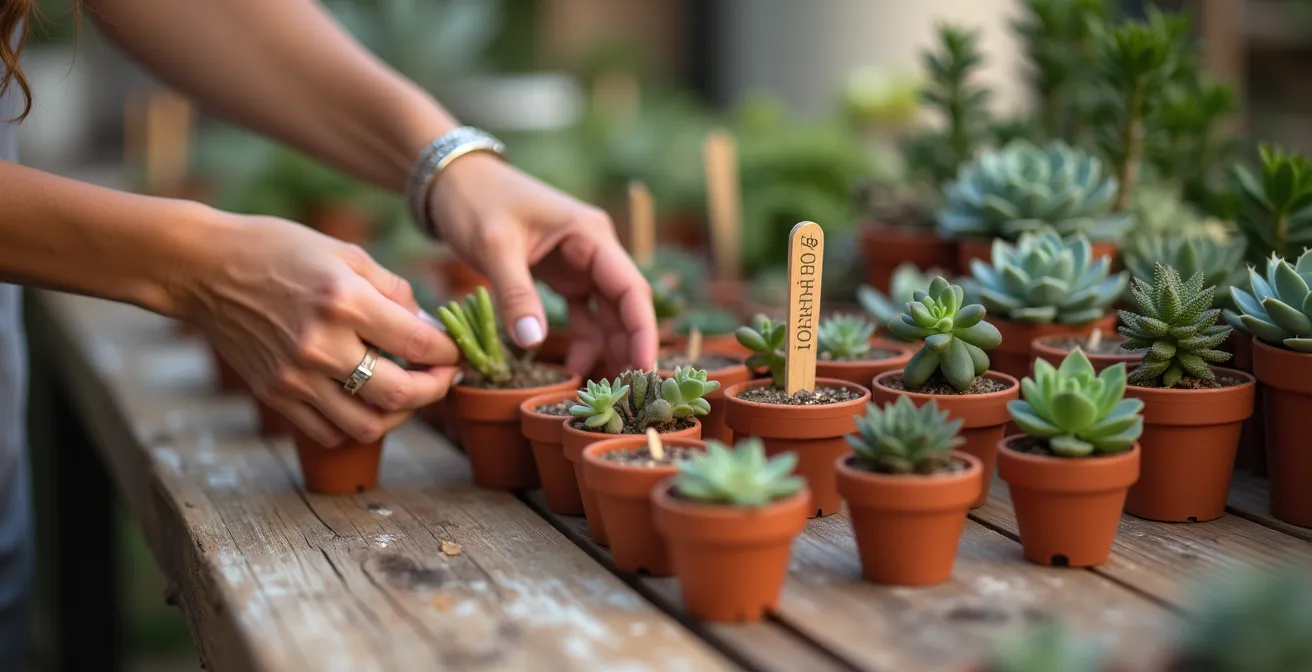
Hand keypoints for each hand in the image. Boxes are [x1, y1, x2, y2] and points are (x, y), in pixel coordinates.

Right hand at [181, 209, 461, 445]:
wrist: (204, 268)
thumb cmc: (279, 250)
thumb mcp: (345, 253)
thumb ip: (394, 291)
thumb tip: (431, 326)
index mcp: (345, 301)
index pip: (419, 343)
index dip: (450, 352)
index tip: (457, 351)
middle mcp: (321, 344)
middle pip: (400, 394)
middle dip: (436, 390)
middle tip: (443, 377)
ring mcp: (295, 376)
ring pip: (367, 425)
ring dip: (399, 415)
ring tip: (406, 393)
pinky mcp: (274, 394)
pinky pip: (329, 432)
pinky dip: (356, 424)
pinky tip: (364, 401)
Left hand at [428, 153, 657, 373]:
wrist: (451, 179)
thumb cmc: (476, 200)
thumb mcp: (494, 246)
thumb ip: (515, 294)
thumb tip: (533, 342)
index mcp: (591, 235)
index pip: (631, 288)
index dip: (643, 331)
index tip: (643, 369)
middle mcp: (594, 249)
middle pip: (625, 305)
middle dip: (629, 347)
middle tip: (627, 392)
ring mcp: (579, 263)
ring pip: (607, 313)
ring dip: (607, 348)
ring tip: (602, 389)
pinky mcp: (560, 275)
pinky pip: (581, 314)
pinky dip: (581, 340)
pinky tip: (573, 367)